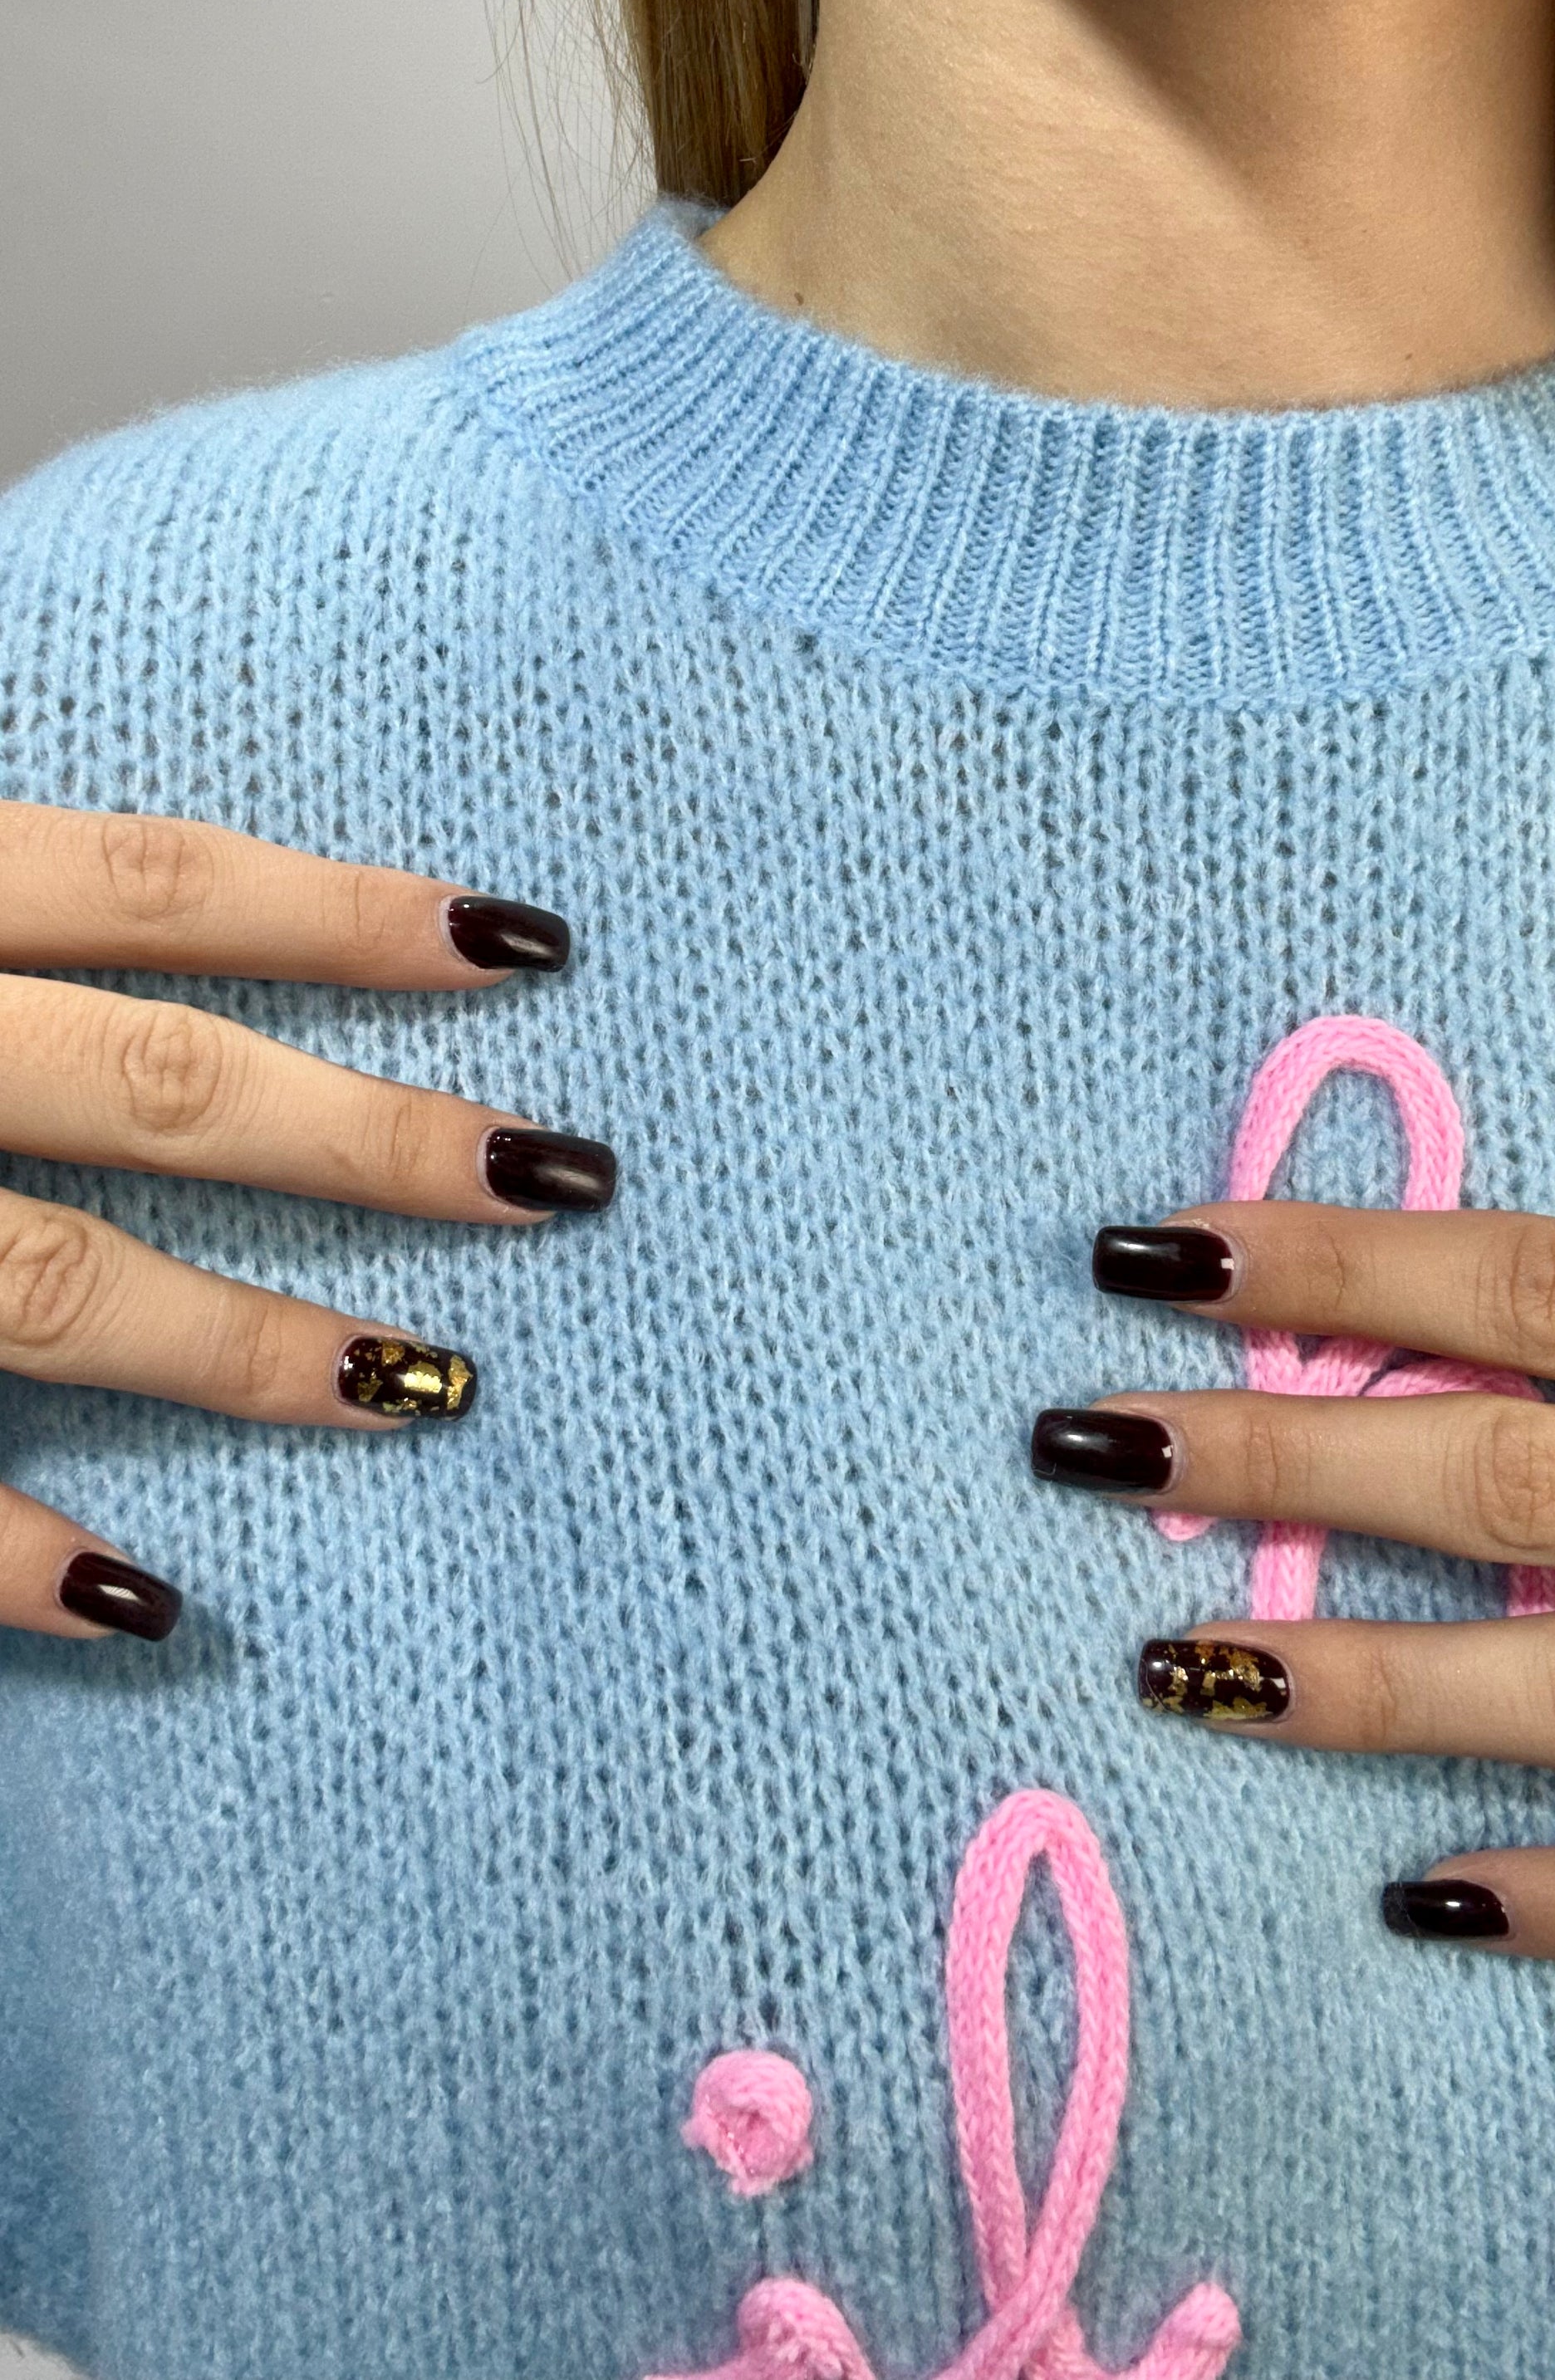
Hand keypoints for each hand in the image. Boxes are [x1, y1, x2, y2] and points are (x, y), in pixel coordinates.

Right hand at [0, 803, 614, 1645]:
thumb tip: (160, 911)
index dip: (343, 913)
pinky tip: (149, 1601)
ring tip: (424, 1390)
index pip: (152, 886)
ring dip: (243, 1347)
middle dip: (369, 1140)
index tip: (532, 944)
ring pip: (49, 1284)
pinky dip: (12, 1555)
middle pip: (152, 1084)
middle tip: (565, 1180)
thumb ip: (11, 894)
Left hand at [1033, 1197, 1554, 1961]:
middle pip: (1496, 1476)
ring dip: (1365, 1684)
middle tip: (1082, 1443)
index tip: (1141, 1256)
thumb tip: (1443, 1297)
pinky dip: (1553, 1895)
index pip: (1518, 1286)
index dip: (1339, 1264)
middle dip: (1286, 1459)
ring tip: (1162, 1668)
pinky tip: (1410, 1899)